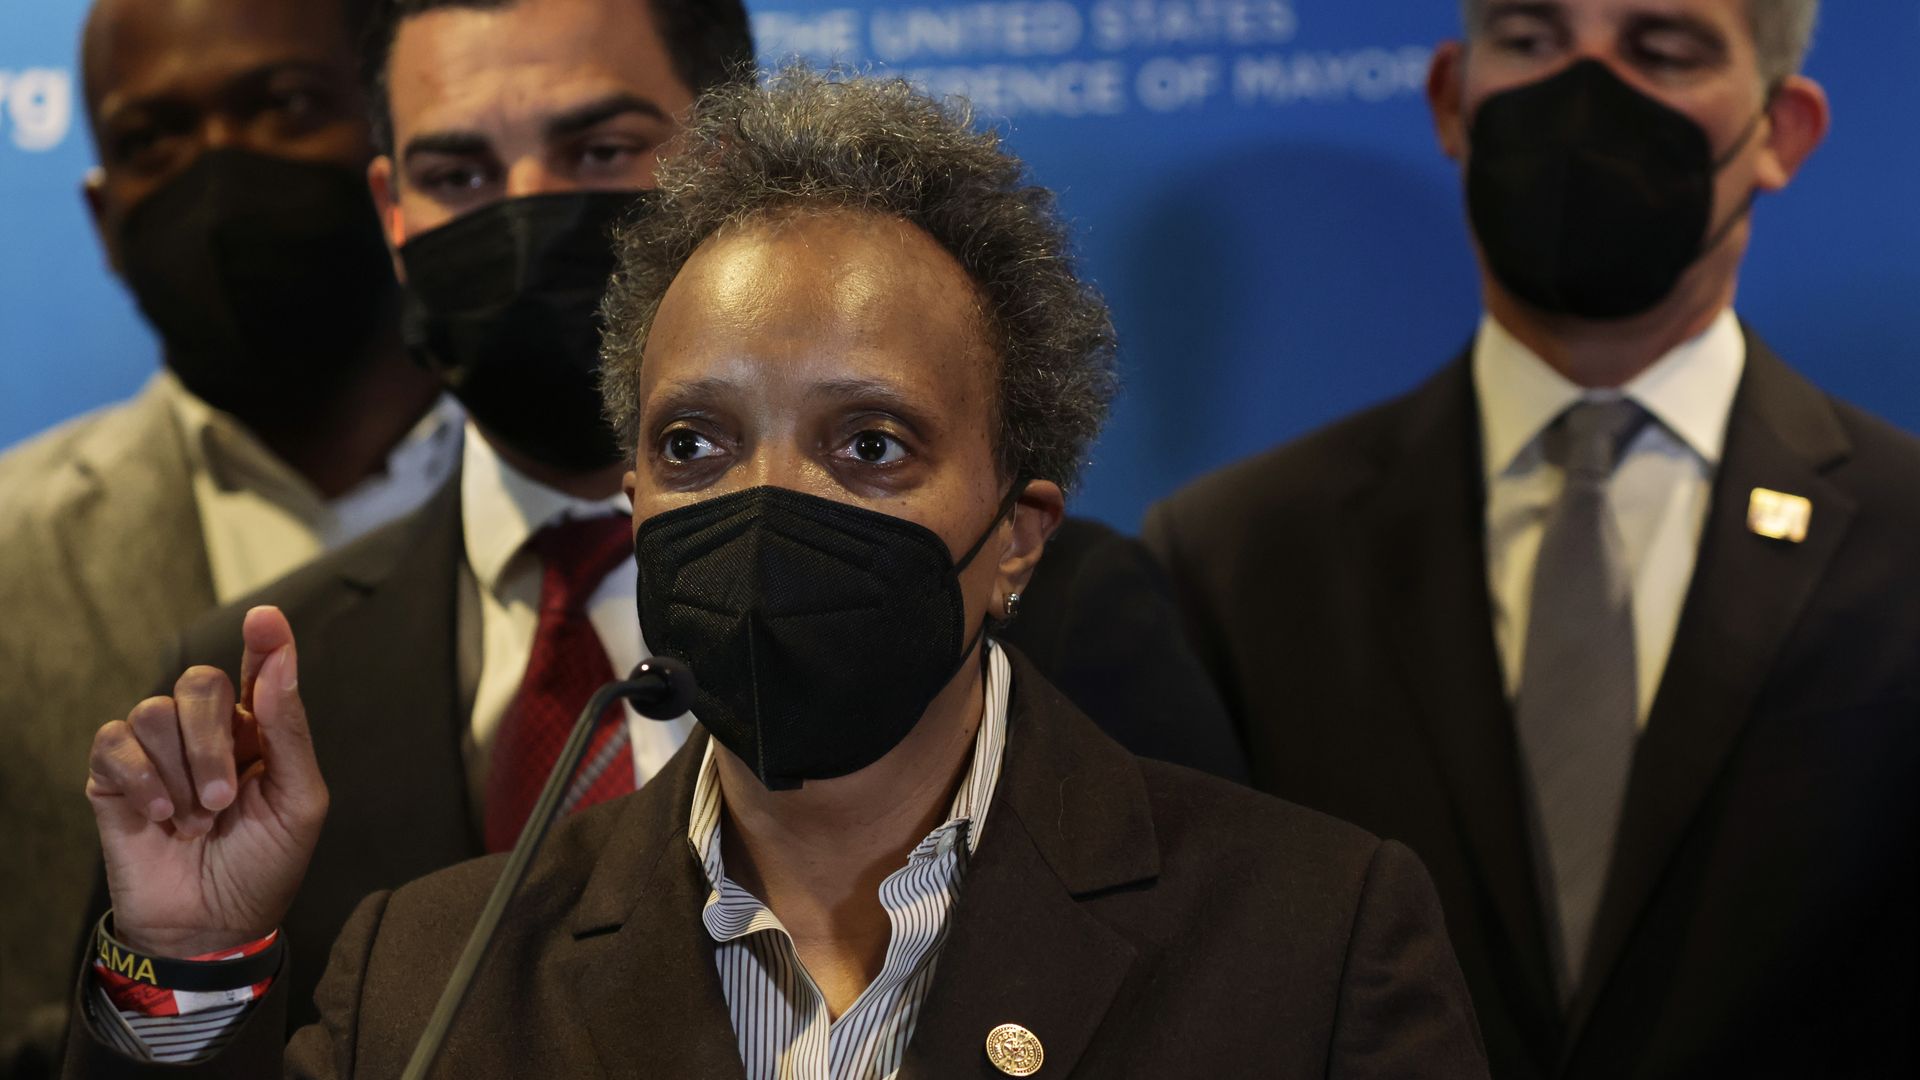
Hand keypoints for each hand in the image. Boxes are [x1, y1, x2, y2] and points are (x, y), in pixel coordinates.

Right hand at [86, 606, 328, 958]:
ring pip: (154, 712)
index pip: (260, 670)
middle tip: (221, 798)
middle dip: (211, 740)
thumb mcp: (297, 802)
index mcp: (261, 733)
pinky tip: (159, 816)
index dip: (264, 640)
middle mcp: (208, 734)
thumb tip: (281, 660)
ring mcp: (158, 753)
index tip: (265, 618)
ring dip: (179, 771)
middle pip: (201, 684)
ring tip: (194, 821)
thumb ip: (288, 729)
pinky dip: (140, 779)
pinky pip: (114, 743)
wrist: (211, 927)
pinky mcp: (113, 778)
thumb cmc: (263, 866)